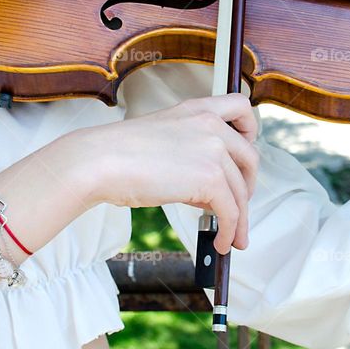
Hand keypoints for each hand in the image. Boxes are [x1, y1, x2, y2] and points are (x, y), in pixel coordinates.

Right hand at [63, 92, 258, 253]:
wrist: (98, 162)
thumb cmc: (119, 153)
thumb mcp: (165, 138)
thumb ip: (193, 153)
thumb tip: (210, 190)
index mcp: (198, 109)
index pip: (241, 107)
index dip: (251, 131)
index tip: (243, 155)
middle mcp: (211, 124)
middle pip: (250, 158)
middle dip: (247, 186)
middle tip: (239, 204)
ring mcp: (213, 150)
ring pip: (241, 191)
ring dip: (240, 219)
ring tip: (232, 237)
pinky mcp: (209, 178)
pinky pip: (231, 211)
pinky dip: (230, 231)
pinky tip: (222, 241)